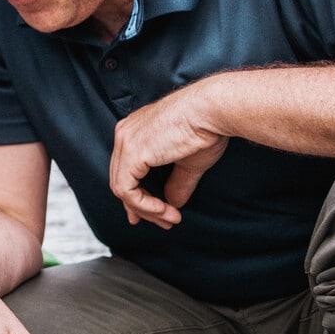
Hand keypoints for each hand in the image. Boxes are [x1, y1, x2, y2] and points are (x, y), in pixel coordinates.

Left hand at [109, 81, 229, 228]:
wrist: (212, 111)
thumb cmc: (207, 127)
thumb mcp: (189, 162)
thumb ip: (177, 182)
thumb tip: (174, 203)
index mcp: (135, 131)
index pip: (126, 170)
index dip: (136, 196)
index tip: (153, 213)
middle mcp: (125, 134)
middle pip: (122, 180)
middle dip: (141, 207)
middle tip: (164, 222)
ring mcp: (125, 142)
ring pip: (122, 189)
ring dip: (147, 210)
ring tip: (170, 219)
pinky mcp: (131, 154)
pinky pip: (127, 191)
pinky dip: (144, 206)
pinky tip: (165, 211)